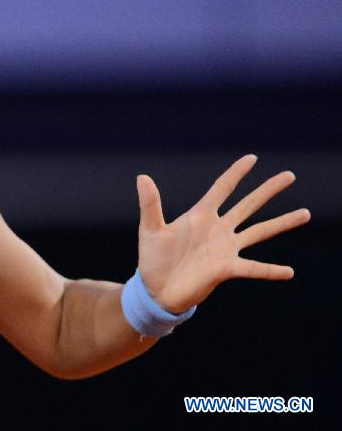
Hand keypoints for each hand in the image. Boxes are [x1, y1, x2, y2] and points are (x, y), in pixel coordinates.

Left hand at [135, 155, 309, 313]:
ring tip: (305, 213)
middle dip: (268, 190)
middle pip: (248, 204)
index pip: (222, 189)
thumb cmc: (153, 259)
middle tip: (290, 175)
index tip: (252, 158)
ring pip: (259, 231)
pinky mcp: (226, 269)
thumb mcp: (150, 229)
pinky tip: (289, 272)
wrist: (156, 290)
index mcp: (199, 216)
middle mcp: (217, 229)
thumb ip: (150, 203)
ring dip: (282, 223)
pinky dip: (270, 270)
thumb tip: (141, 176)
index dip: (236, 173)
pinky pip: (253, 268)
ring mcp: (225, 249)